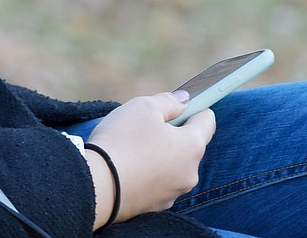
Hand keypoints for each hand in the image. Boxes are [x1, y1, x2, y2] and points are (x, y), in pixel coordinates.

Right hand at [84, 92, 214, 227]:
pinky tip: (128, 166)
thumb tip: (184, 100)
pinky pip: (158, 182)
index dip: (195, 108)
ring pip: (173, 165)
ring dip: (160, 154)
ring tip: (131, 147)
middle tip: (145, 125)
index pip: (207, 122)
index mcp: (192, 146)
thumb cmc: (123, 140)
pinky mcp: (157, 206)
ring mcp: (174, 192)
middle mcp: (191, 172)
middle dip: (172, 133)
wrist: (98, 185)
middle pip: (189, 145)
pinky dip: (148, 172)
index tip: (180, 104)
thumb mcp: (143, 107)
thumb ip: (168, 101)